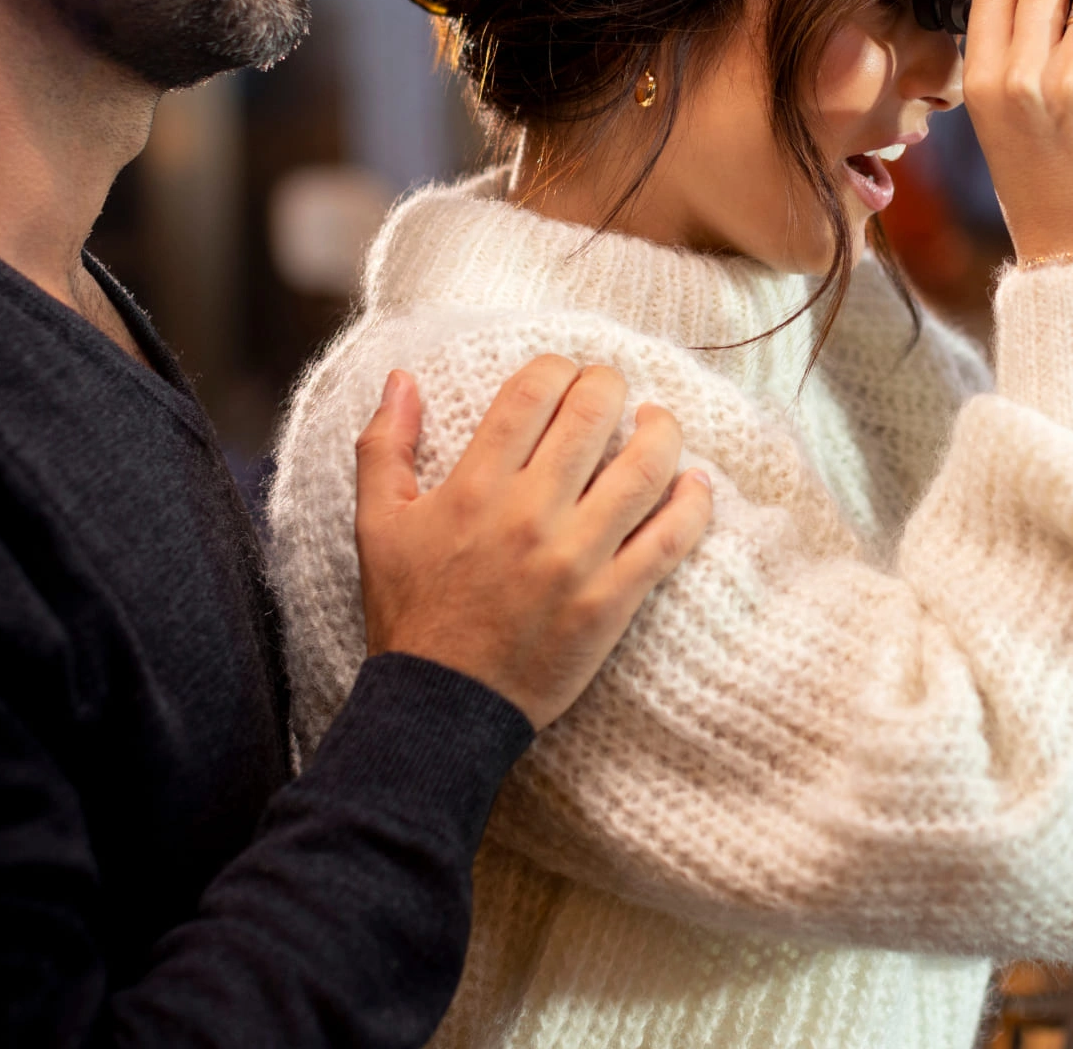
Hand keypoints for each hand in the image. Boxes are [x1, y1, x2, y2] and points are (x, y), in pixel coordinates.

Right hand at [352, 357, 712, 726]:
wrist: (441, 705)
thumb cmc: (411, 612)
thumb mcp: (377, 524)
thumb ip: (385, 446)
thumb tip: (402, 379)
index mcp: (475, 486)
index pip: (533, 392)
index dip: (560, 367)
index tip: (566, 375)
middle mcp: (529, 514)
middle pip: (593, 415)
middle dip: (611, 386)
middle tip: (613, 393)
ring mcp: (576, 558)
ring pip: (643, 469)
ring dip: (662, 432)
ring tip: (658, 424)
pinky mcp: (611, 601)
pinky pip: (669, 540)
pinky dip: (693, 504)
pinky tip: (695, 485)